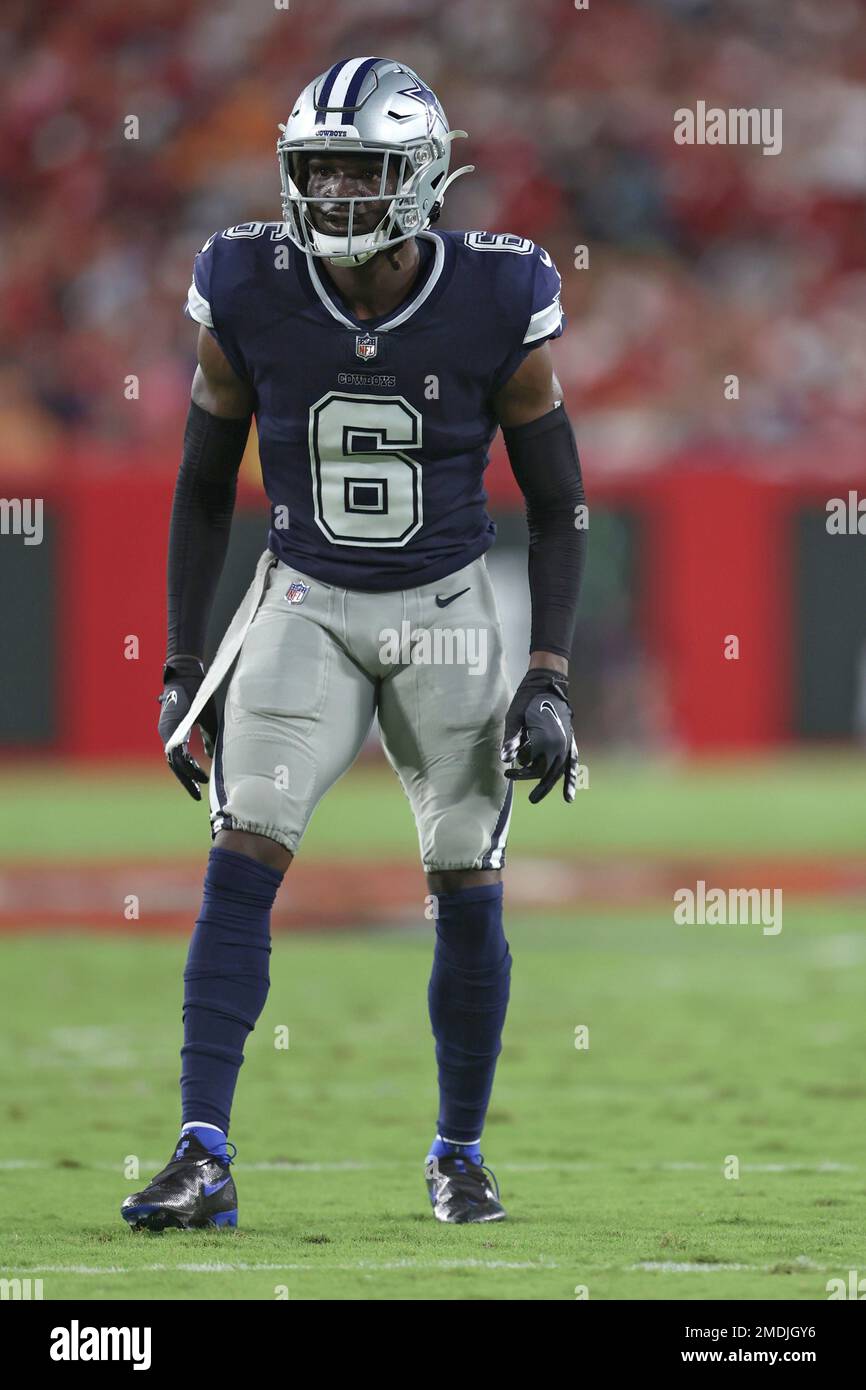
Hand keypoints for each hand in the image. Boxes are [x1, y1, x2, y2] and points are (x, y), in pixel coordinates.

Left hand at [157, 655, 218, 800]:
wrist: (189, 675)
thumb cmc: (198, 695)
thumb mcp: (205, 721)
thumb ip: (207, 738)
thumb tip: (210, 756)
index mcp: (175, 733)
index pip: (179, 760)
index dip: (188, 774)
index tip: (200, 784)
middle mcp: (168, 734)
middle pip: (174, 765)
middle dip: (186, 781)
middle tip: (197, 795)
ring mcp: (167, 731)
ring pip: (174, 761)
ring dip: (187, 775)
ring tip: (201, 784)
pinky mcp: (171, 729)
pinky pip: (177, 752)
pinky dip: (187, 763)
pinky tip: (197, 772)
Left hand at [500, 668, 578, 803]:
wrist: (547, 684)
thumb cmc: (527, 700)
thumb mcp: (514, 718)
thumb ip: (511, 739)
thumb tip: (505, 759)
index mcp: (545, 741)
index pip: (532, 768)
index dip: (520, 773)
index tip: (507, 772)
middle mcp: (559, 745)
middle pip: (546, 772)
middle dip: (535, 783)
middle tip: (529, 797)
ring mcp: (567, 743)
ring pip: (560, 771)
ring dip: (552, 785)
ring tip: (542, 798)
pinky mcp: (570, 740)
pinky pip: (572, 763)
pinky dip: (570, 778)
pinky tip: (569, 794)